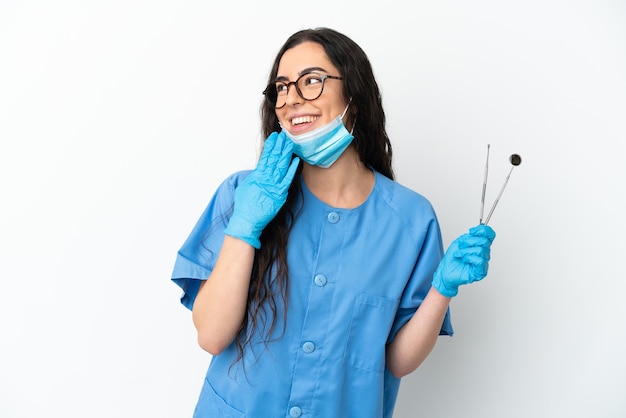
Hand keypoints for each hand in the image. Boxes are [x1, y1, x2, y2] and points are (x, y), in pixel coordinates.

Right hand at [224, 131, 299, 248]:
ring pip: (281, 167)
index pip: (266, 157)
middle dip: (280, 147)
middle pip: (274, 159)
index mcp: (257, 176)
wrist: (247, 220)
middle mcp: (265, 179)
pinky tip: (295, 161)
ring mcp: (273, 187)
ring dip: (286, 154)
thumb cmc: (244, 205)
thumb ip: (254, 177)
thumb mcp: (246, 186)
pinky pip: (287, 180)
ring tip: (290, 144)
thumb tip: (259, 170)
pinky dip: (291, 170)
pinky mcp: (279, 195)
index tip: (275, 137)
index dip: (271, 146)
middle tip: (285, 136)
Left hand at [432, 224, 495, 296]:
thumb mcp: (458, 243)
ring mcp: (483, 263)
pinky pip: (480, 261)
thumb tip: (478, 231)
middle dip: (469, 241)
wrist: (445, 272)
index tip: (472, 231)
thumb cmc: (452, 259)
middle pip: (485, 241)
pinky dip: (469, 258)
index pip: (490, 234)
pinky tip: (463, 260)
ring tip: (459, 254)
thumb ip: (469, 236)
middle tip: (460, 246)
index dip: (483, 230)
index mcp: (480, 245)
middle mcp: (484, 253)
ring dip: (466, 251)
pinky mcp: (481, 271)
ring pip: (481, 250)